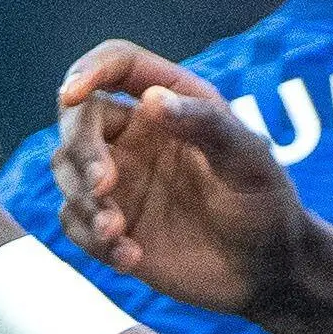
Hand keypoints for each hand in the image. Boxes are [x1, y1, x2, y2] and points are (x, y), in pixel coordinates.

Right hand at [51, 41, 309, 320]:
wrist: (267, 269)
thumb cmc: (265, 202)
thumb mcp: (248, 159)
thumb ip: (205, 124)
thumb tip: (151, 100)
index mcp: (171, 101)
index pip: (117, 64)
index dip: (89, 70)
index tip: (73, 94)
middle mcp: (137, 134)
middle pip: (77, 118)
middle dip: (82, 150)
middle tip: (105, 186)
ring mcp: (119, 179)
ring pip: (66, 170)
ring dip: (83, 201)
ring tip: (116, 232)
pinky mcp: (110, 223)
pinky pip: (74, 221)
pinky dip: (91, 239)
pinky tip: (130, 257)